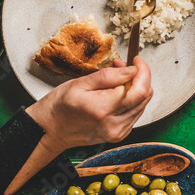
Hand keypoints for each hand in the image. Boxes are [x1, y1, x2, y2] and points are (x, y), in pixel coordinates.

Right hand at [26, 58, 152, 154]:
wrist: (50, 130)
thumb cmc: (60, 107)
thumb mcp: (80, 83)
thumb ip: (109, 76)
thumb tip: (132, 70)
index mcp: (103, 109)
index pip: (139, 89)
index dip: (142, 71)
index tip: (136, 60)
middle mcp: (114, 124)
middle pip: (144, 97)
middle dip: (139, 77)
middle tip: (123, 66)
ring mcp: (118, 132)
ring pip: (142, 104)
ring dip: (136, 88)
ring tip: (117, 79)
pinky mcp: (119, 134)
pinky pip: (135, 113)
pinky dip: (131, 100)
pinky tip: (117, 93)